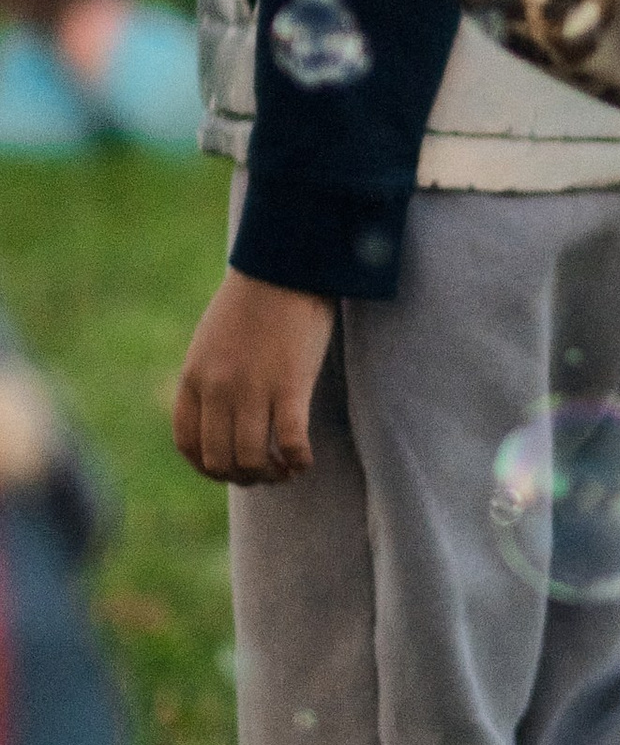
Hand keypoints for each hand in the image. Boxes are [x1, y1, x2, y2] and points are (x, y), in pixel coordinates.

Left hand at [172, 271, 335, 484]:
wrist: (284, 268)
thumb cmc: (253, 300)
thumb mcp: (212, 340)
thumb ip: (209, 377)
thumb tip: (221, 415)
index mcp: (194, 377)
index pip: (188, 444)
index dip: (208, 468)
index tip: (230, 470)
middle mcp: (218, 389)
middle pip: (220, 460)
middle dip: (243, 477)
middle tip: (265, 475)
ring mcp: (253, 389)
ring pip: (253, 459)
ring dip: (271, 476)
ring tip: (287, 471)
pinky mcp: (290, 386)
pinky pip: (291, 443)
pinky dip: (298, 461)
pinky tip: (306, 461)